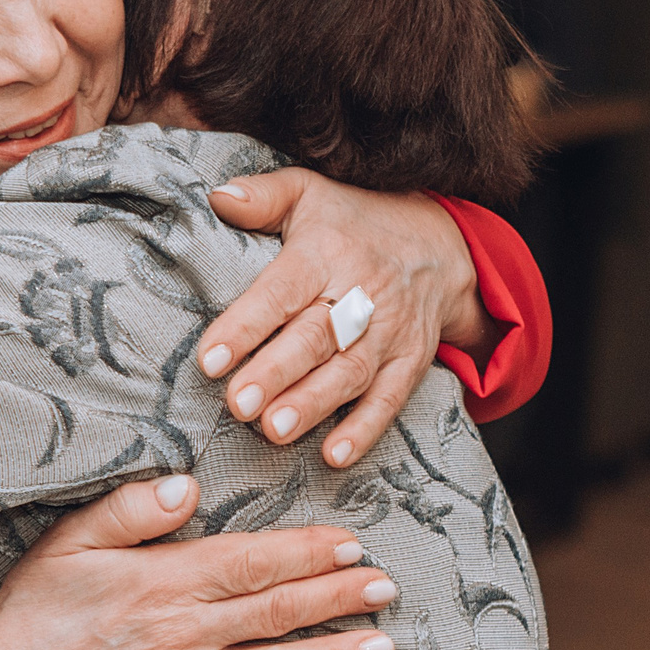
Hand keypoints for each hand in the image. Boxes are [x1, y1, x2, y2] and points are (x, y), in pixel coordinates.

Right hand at [0, 475, 400, 649]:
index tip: (350, 545)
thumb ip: (132, 510)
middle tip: (386, 588)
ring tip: (381, 647)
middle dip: (338, 599)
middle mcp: (182, 636)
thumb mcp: (70, 542)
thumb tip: (189, 483)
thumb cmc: (35, 612)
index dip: (307, 554)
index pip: (251, 563)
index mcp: (162, 583)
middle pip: (277, 613)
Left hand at [196, 170, 500, 466]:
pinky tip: (335, 456)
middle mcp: (361, 293)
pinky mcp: (411, 361)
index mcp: (326, 253)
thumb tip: (216, 198)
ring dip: (313, 404)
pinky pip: (391, 398)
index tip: (209, 359)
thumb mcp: (308, 193)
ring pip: (351, 371)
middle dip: (277, 372)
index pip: (282, 291)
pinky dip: (365, 429)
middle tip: (238, 405)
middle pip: (317, 336)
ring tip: (274, 431)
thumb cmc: (352, 222)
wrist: (439, 242)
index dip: (246, 325)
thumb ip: (262, 197)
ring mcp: (391, 331)